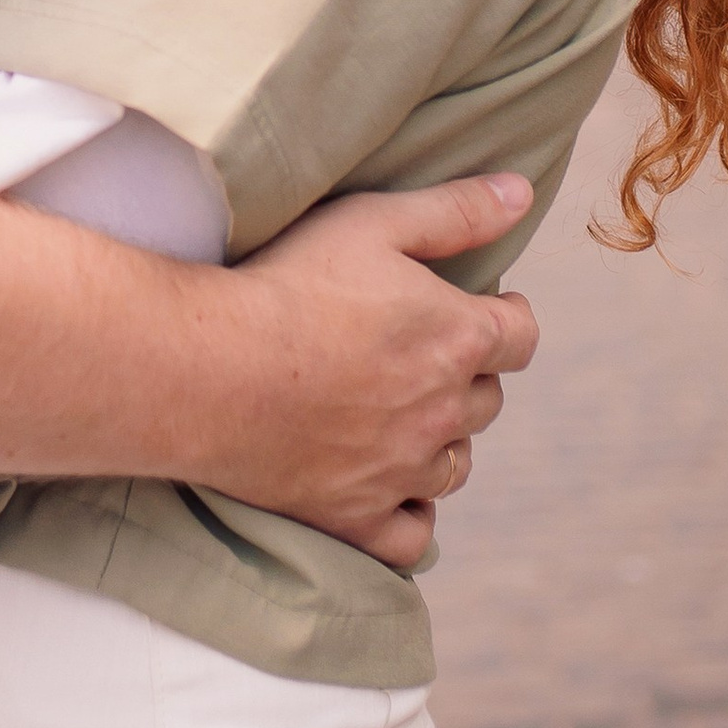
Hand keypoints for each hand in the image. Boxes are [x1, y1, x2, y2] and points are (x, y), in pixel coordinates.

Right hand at [218, 173, 539, 572]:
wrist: (206, 369)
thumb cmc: (286, 284)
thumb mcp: (371, 222)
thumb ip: (455, 210)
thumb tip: (521, 193)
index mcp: (457, 338)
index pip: (521, 334)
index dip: (508, 317)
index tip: (487, 309)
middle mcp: (442, 411)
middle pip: (488, 399)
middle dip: (469, 374)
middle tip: (424, 352)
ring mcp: (402, 471)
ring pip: (456, 464)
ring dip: (443, 439)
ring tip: (406, 415)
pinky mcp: (357, 517)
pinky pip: (412, 535)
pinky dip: (412, 514)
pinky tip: (393, 490)